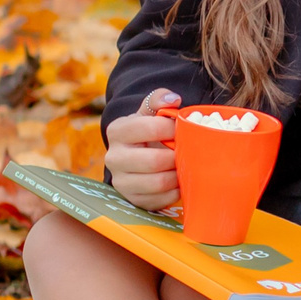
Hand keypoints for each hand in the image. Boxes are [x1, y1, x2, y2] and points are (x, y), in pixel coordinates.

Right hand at [104, 88, 181, 210]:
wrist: (139, 155)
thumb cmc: (149, 131)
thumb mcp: (151, 112)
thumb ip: (159, 100)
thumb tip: (172, 99)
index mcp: (117, 131)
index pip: (149, 128)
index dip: (173, 129)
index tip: (183, 129)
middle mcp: (113, 157)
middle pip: (154, 160)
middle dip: (176, 156)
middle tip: (187, 152)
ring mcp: (121, 181)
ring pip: (158, 183)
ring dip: (177, 175)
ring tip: (184, 166)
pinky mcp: (133, 200)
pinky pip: (160, 200)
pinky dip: (175, 191)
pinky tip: (178, 181)